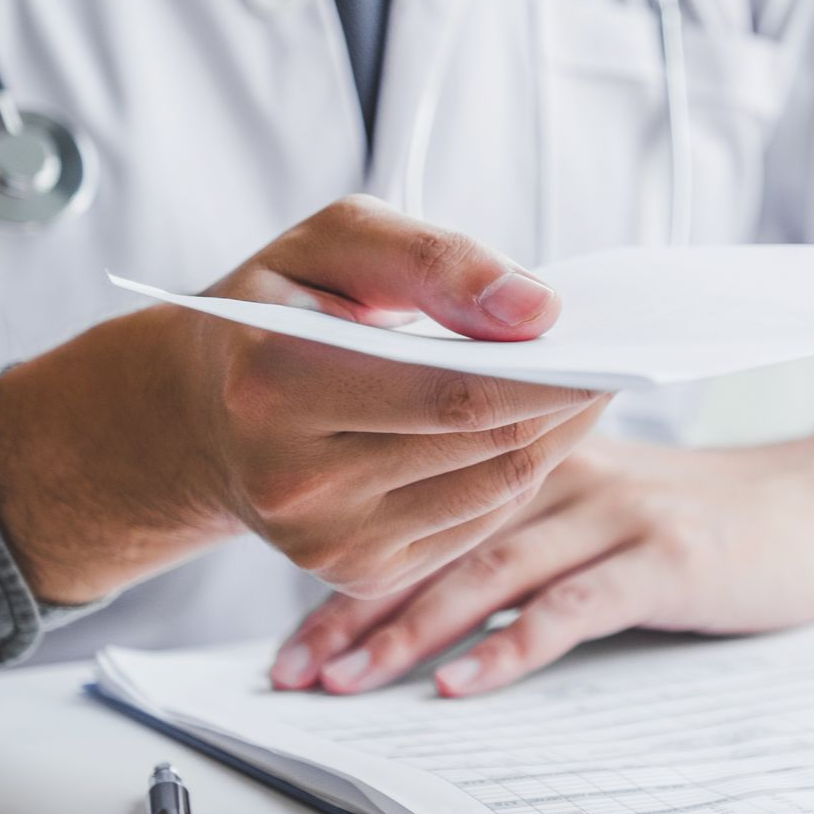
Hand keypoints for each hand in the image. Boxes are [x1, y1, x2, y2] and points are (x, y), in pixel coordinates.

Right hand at [0, 196, 604, 605]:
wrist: (200, 412)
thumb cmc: (278, 306)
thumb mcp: (335, 241)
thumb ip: (434, 259)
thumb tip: (539, 310)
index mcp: (275, 383)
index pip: (457, 391)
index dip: (548, 372)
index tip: (605, 340)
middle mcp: (294, 482)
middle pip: (484, 445)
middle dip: (567, 401)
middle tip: (613, 359)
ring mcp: (325, 542)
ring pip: (493, 491)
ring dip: (556, 438)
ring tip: (586, 388)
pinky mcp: (355, 572)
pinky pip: (476, 524)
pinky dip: (519, 473)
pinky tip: (535, 430)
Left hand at [271, 420, 813, 695]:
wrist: (812, 503)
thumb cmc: (696, 514)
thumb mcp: (601, 499)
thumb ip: (523, 522)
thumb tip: (426, 592)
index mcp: (537, 454)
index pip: (423, 510)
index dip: (351, 572)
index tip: (295, 641)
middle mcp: (566, 471)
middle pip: (441, 537)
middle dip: (358, 608)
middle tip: (295, 671)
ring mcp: (617, 512)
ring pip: (493, 567)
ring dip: (414, 629)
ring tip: (350, 683)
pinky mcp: (665, 557)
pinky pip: (574, 604)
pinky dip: (512, 647)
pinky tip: (461, 687)